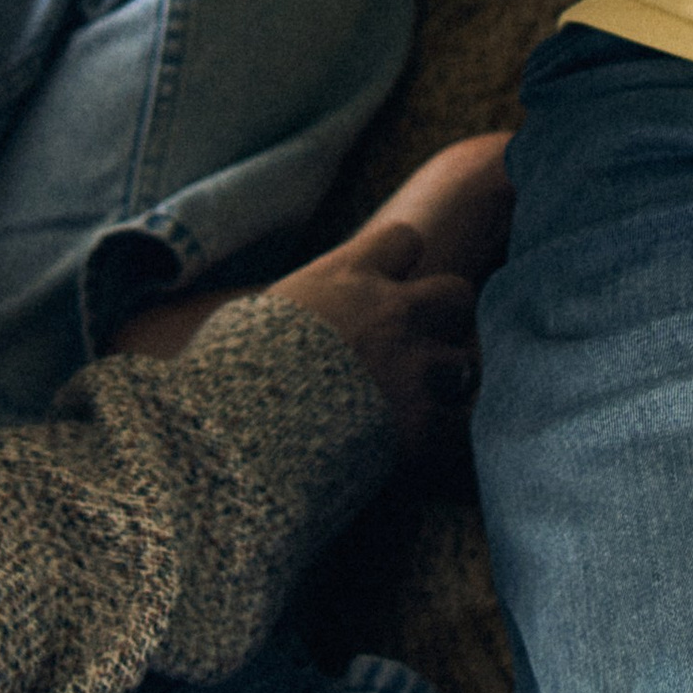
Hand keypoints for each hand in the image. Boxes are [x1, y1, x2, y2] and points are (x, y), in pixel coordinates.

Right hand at [266, 181, 496, 465]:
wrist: (242, 434)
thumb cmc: (229, 373)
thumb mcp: (251, 316)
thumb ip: (296, 307)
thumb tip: (290, 315)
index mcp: (347, 276)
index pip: (404, 240)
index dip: (401, 264)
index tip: (389, 286)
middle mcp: (391, 312)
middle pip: (457, 295)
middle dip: (444, 320)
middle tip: (421, 346)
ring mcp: (413, 366)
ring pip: (464, 365)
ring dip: (444, 385)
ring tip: (418, 407)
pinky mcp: (422, 423)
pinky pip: (455, 429)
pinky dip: (440, 442)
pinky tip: (417, 453)